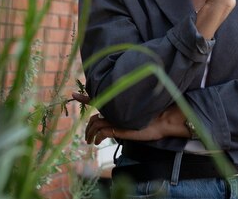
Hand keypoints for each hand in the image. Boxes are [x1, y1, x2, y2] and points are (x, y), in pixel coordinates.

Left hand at [70, 93, 190, 144]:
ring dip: (89, 134)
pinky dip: (97, 137)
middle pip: (94, 115)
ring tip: (89, 142)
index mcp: (118, 104)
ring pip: (95, 123)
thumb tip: (116, 124)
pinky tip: (96, 142)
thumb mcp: (135, 118)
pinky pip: (102, 131)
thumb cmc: (152, 119)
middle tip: (86, 136)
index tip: (74, 95)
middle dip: (87, 126)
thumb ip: (124, 116)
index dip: (85, 97)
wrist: (163, 120)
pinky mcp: (119, 126)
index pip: (98, 98)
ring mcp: (116, 117)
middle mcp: (115, 108)